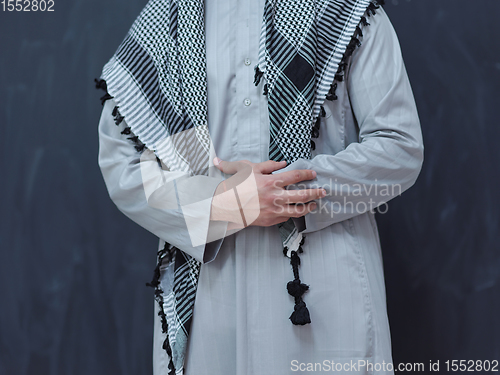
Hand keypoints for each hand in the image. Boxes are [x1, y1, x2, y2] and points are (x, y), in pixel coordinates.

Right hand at [210, 158, 325, 227]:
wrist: (226, 206)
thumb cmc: (237, 186)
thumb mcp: (249, 168)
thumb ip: (268, 165)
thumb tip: (283, 163)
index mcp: (271, 182)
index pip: (296, 176)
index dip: (307, 175)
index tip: (313, 175)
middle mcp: (275, 197)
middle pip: (303, 195)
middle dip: (316, 193)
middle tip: (323, 191)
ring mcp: (274, 210)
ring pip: (298, 211)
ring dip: (309, 207)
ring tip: (314, 205)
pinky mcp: (271, 220)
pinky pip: (287, 218)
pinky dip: (293, 214)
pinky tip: (298, 212)